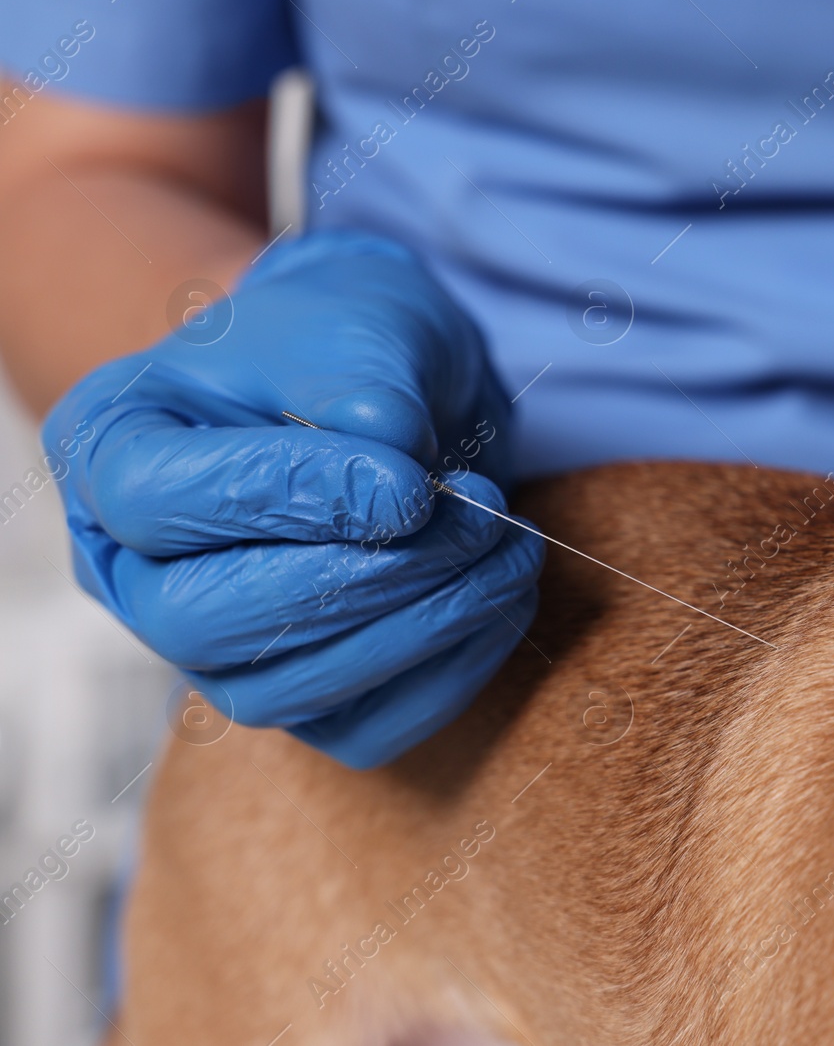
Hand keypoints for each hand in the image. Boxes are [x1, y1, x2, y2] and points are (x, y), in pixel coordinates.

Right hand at [43, 230, 543, 767]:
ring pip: (281, 690)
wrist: (383, 384)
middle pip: (201, 620)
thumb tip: (399, 490)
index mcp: (109, 450)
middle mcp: (132, 566)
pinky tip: (503, 595)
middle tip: (473, 517)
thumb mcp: (356, 326)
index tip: (407, 482)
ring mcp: (208, 649)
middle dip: (362, 578)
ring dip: (419, 627)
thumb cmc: (346, 342)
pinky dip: (449, 672)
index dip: (286, 497)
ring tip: (504, 546)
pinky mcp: (299, 698)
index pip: (157, 500)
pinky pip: (363, 728)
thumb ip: (362, 393)